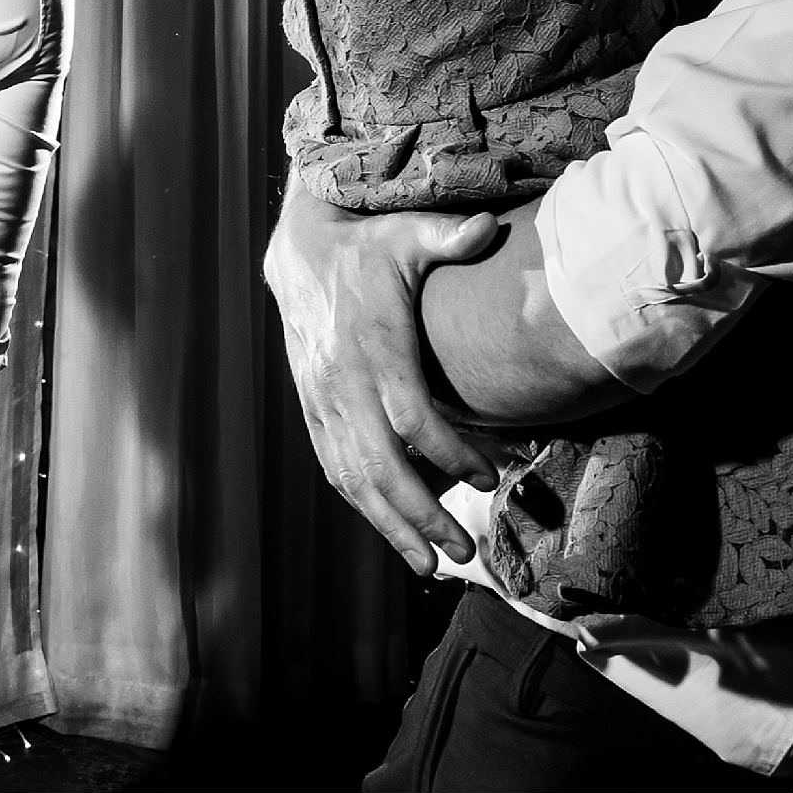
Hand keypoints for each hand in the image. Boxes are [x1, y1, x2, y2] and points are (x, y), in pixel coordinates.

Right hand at [265, 178, 502, 575]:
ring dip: (391, 525)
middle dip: (421, 514)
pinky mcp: (313, 409)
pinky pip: (334, 467)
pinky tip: (392, 533)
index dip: (451, 452)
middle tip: (464, 552)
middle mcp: (342, 380)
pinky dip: (363, 505)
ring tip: (431, 565)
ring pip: (352, 477)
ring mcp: (322, 400)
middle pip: (379, 464)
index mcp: (372, 343)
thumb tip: (488, 227)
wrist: (299, 254)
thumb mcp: (405, 233)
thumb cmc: (366, 246)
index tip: (493, 477)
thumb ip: (447, 236)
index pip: (410, 414)